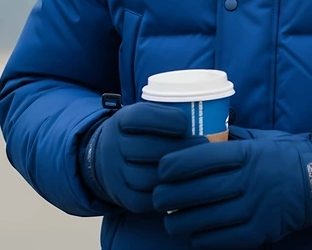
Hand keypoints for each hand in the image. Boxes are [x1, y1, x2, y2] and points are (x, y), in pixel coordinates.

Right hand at [82, 102, 207, 212]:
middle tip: (205, 144)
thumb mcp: (145, 114)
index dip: (165, 119)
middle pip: (147, 148)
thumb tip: (204, 112)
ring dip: (176, 172)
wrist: (106, 159)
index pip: (140, 118)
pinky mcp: (123, 198)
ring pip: (147, 176)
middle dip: (179, 147)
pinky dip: (167, 192)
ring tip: (199, 165)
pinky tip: (185, 183)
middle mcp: (113, 147)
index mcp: (121, 121)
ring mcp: (115, 174)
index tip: (187, 122)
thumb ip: (166, 113)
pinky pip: (146, 199)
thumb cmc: (139, 132)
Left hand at [153, 135, 311, 247]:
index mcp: (246, 154)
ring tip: (169, 218)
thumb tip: (196, 139)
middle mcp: (248, 181)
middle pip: (195, 191)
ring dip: (178, 221)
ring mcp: (253, 208)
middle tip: (156, 196)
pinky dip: (198, 237)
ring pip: (202, 219)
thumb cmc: (283, 155)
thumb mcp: (259, 138)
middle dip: (167, 196)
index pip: (199, 158)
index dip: (173, 165)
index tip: (161, 168)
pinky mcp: (258, 232)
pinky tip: (192, 231)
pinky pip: (218, 239)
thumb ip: (230, 140)